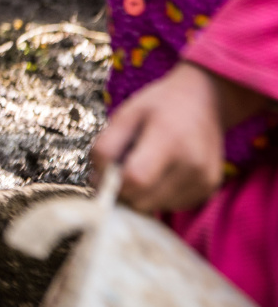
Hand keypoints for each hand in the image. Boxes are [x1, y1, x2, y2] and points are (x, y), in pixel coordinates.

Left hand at [90, 61, 267, 211]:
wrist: (204, 100)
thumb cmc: (158, 106)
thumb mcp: (125, 115)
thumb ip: (105, 148)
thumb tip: (97, 183)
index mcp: (170, 138)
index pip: (135, 180)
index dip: (113, 183)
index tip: (106, 172)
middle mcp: (192, 163)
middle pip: (143, 200)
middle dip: (124, 190)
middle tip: (124, 166)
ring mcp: (204, 178)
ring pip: (154, 207)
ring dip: (141, 194)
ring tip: (146, 164)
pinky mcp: (208, 189)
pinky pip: (170, 205)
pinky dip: (158, 194)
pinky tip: (162, 171)